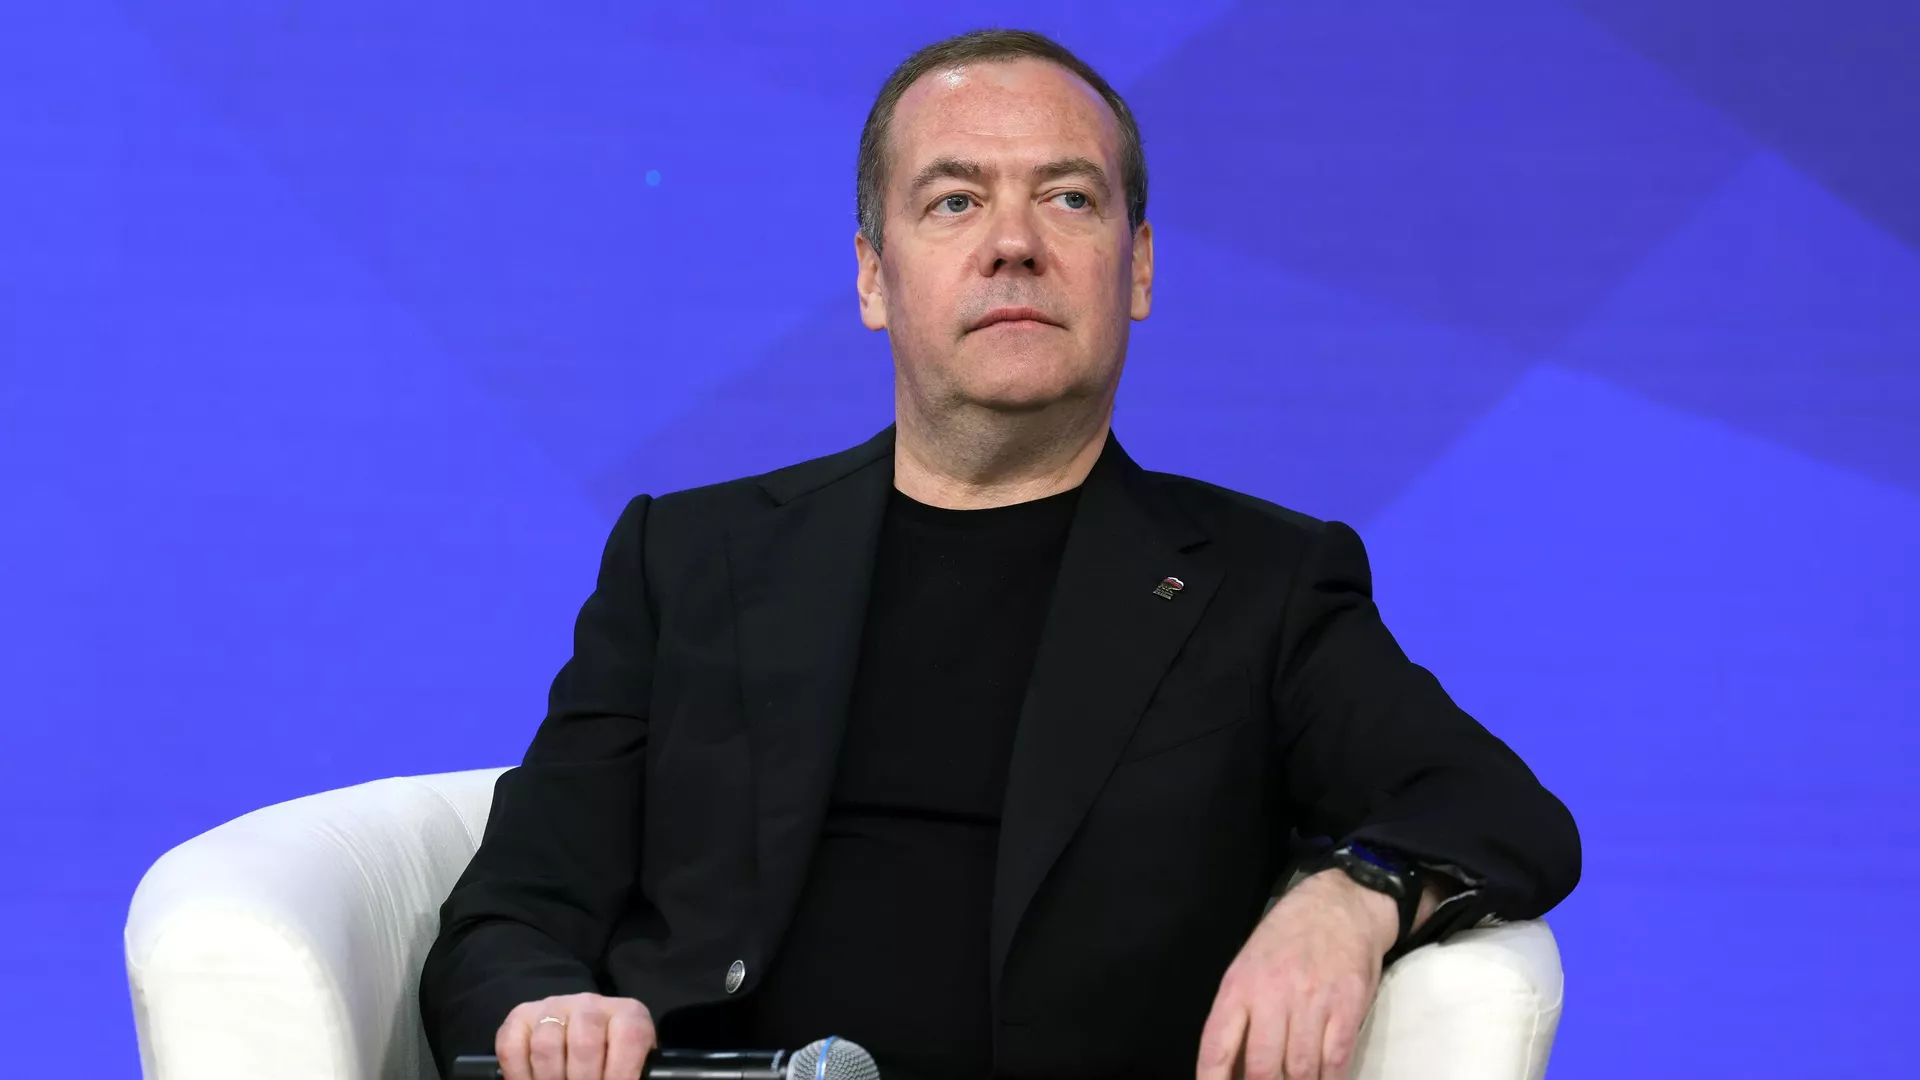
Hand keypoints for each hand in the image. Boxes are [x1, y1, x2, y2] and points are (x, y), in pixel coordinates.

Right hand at [496, 993, 655, 1079]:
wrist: (580, 1031)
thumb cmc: (612, 1058)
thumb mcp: (631, 1062)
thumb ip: (630, 1072)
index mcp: (627, 1014)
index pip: (629, 1039)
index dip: (622, 1074)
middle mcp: (590, 1003)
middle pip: (584, 1044)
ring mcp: (553, 1006)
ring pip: (546, 1046)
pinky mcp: (521, 1016)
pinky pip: (512, 1047)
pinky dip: (519, 1075)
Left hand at [1195, 870, 1397, 1079]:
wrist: (1340, 904)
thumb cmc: (1287, 937)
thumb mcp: (1249, 964)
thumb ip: (1240, 1012)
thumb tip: (1233, 1065)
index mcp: (1240, 985)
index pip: (1217, 1045)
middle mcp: (1273, 995)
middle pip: (1263, 1068)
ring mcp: (1312, 1002)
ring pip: (1301, 1070)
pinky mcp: (1348, 1007)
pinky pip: (1336, 1060)